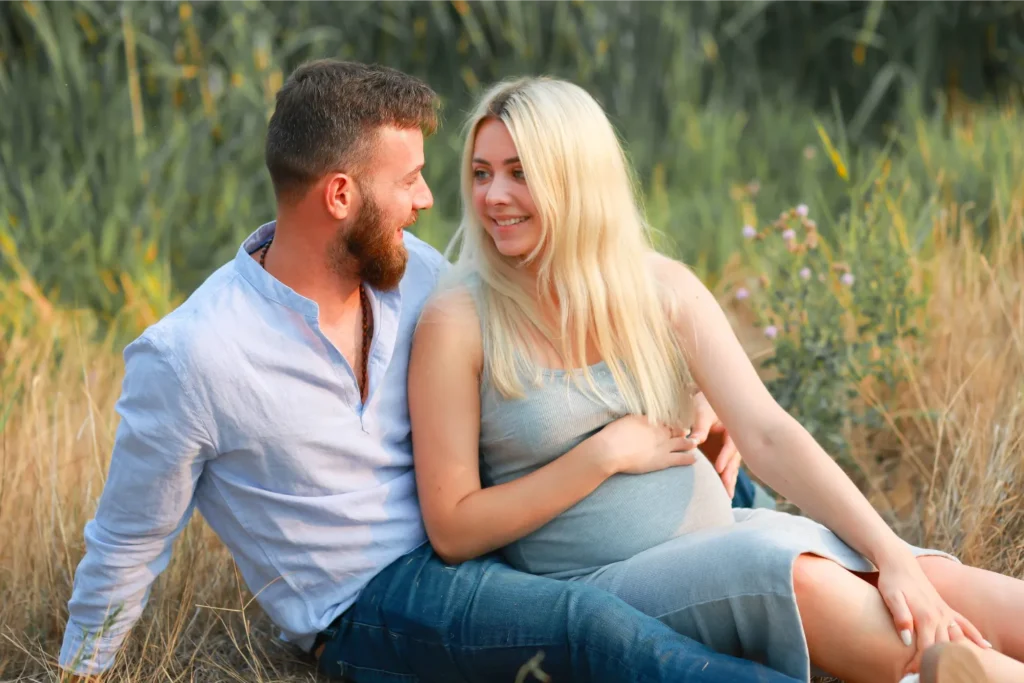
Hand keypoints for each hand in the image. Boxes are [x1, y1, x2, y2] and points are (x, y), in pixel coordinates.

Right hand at [595, 414, 697, 475]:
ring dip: (688, 443)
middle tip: (686, 431)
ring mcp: (663, 445)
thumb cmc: (613, 435)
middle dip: (682, 430)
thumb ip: (636, 419)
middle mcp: (659, 431)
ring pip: (682, 442)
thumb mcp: (625, 420)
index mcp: (650, 420)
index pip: (665, 419)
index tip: (674, 422)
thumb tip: (640, 418)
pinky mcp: (663, 460)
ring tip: (693, 443)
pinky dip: (689, 458)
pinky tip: (694, 459)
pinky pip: (680, 458)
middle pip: (675, 429)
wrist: (611, 450)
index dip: (671, 421)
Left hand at [688, 392, 741, 496]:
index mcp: (733, 430)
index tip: (719, 468)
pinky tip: (724, 494)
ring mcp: (729, 450)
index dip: (726, 457)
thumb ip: (700, 427)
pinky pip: (726, 469)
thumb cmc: (704, 403)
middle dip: (730, 475)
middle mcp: (734, 442)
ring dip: (729, 481)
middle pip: (734, 461)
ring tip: (726, 497)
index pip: (731, 446)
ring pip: (732, 468)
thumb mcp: (702, 412)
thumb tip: (694, 441)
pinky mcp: (723, 455)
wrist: (707, 401)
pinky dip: (725, 480)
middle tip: (726, 490)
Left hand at [875, 557, 990, 673]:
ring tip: (956, 668)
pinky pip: (964, 624)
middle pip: (943, 649)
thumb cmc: (892, 581)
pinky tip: (985, 646)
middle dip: (938, 665)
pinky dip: (975, 635)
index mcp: (926, 617)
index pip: (927, 650)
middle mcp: (939, 616)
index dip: (920, 664)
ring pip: (955, 639)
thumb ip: (900, 617)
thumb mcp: (890, 597)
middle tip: (929, 675)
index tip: (912, 674)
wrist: (900, 562)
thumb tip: (908, 639)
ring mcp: (945, 613)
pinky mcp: (946, 608)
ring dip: (957, 655)